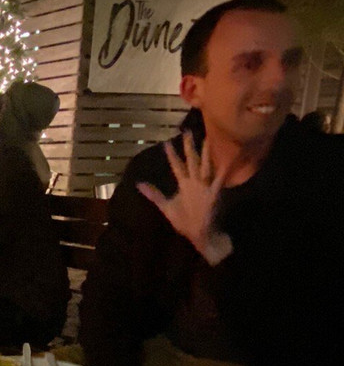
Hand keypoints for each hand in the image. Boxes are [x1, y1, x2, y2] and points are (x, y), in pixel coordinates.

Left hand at [137, 132, 233, 265]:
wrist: (199, 234)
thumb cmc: (184, 221)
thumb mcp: (166, 206)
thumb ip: (154, 194)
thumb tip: (139, 184)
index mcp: (184, 185)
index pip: (177, 166)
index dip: (171, 155)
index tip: (166, 142)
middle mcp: (194, 183)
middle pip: (191, 161)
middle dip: (189, 147)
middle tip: (186, 131)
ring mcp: (204, 187)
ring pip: (204, 167)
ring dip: (205, 154)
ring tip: (206, 139)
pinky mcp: (213, 195)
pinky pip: (218, 181)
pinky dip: (223, 172)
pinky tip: (227, 162)